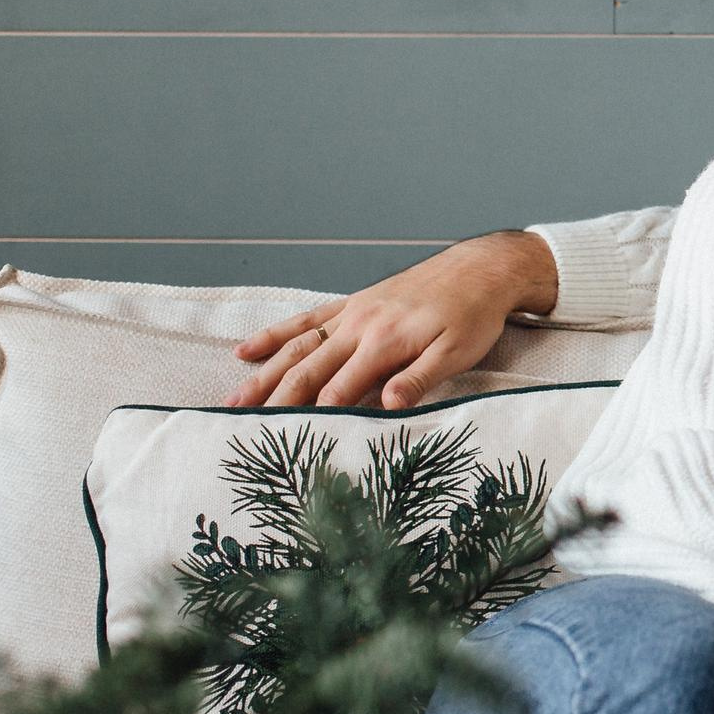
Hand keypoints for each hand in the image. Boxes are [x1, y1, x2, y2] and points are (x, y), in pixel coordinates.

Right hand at [226, 231, 555, 409]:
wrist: (480, 267)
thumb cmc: (473, 315)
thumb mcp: (458, 352)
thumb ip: (419, 379)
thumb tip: (387, 406)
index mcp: (385, 343)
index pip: (339, 391)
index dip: (314, 419)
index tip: (290, 445)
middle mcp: (360, 326)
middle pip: (307, 371)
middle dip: (275, 403)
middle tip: (243, 431)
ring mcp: (353, 313)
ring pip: (297, 347)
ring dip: (264, 375)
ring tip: (233, 402)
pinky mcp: (354, 303)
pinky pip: (307, 319)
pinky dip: (275, 335)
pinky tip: (246, 350)